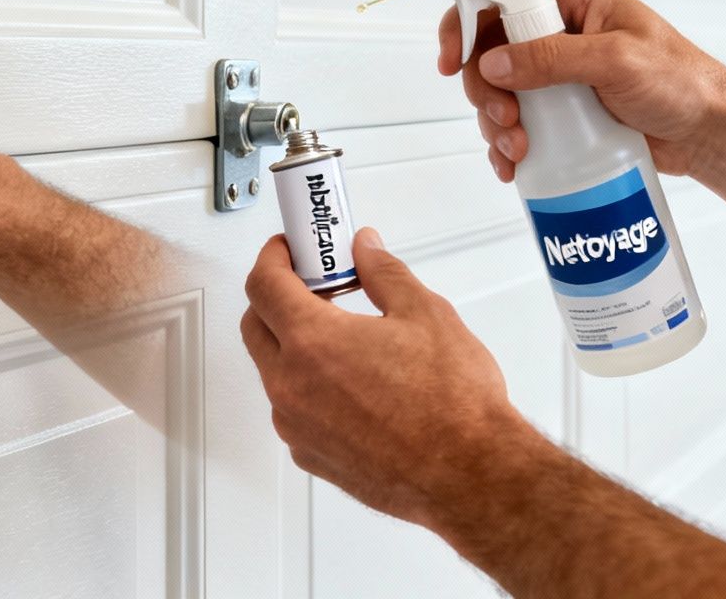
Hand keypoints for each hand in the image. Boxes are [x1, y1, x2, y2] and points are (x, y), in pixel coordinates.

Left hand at [240, 228, 531, 529]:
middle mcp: (292, 386)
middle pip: (255, 327)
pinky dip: (309, 391)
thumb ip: (384, 273)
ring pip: (274, 373)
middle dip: (275, 299)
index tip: (288, 251)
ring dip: (293, 348)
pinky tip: (352, 386)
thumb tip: (366, 251)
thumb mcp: (425, 313)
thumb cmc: (453, 405)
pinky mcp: (311, 456)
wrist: (470, 474)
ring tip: (343, 340)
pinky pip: (293, 412)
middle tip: (314, 288)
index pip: (264, 285)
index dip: (272, 258)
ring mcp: (297, 427)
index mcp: (313, 341)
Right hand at [431, 0, 725, 178]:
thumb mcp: (618, 62)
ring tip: (516, 145)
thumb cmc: (681, 83)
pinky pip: (511, 115)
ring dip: (492, 115)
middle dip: (479, 75)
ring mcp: (554, 67)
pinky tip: (512, 161)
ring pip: (493, 81)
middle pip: (487, 34)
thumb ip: (554, 58)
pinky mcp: (556, 106)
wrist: (707, 134)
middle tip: (498, 109)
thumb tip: (494, 64)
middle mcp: (557, 26)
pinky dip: (503, 139)